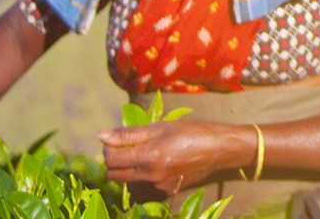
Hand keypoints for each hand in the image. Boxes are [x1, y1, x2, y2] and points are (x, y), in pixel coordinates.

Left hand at [99, 121, 249, 193]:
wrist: (219, 149)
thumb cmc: (191, 132)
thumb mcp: (160, 127)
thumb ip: (128, 133)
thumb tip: (101, 135)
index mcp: (148, 156)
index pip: (111, 159)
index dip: (108, 148)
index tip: (115, 140)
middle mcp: (151, 175)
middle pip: (114, 175)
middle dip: (113, 162)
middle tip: (125, 149)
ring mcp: (158, 186)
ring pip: (128, 183)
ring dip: (127, 171)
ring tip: (142, 157)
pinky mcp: (166, 191)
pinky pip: (143, 188)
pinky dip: (142, 178)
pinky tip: (155, 166)